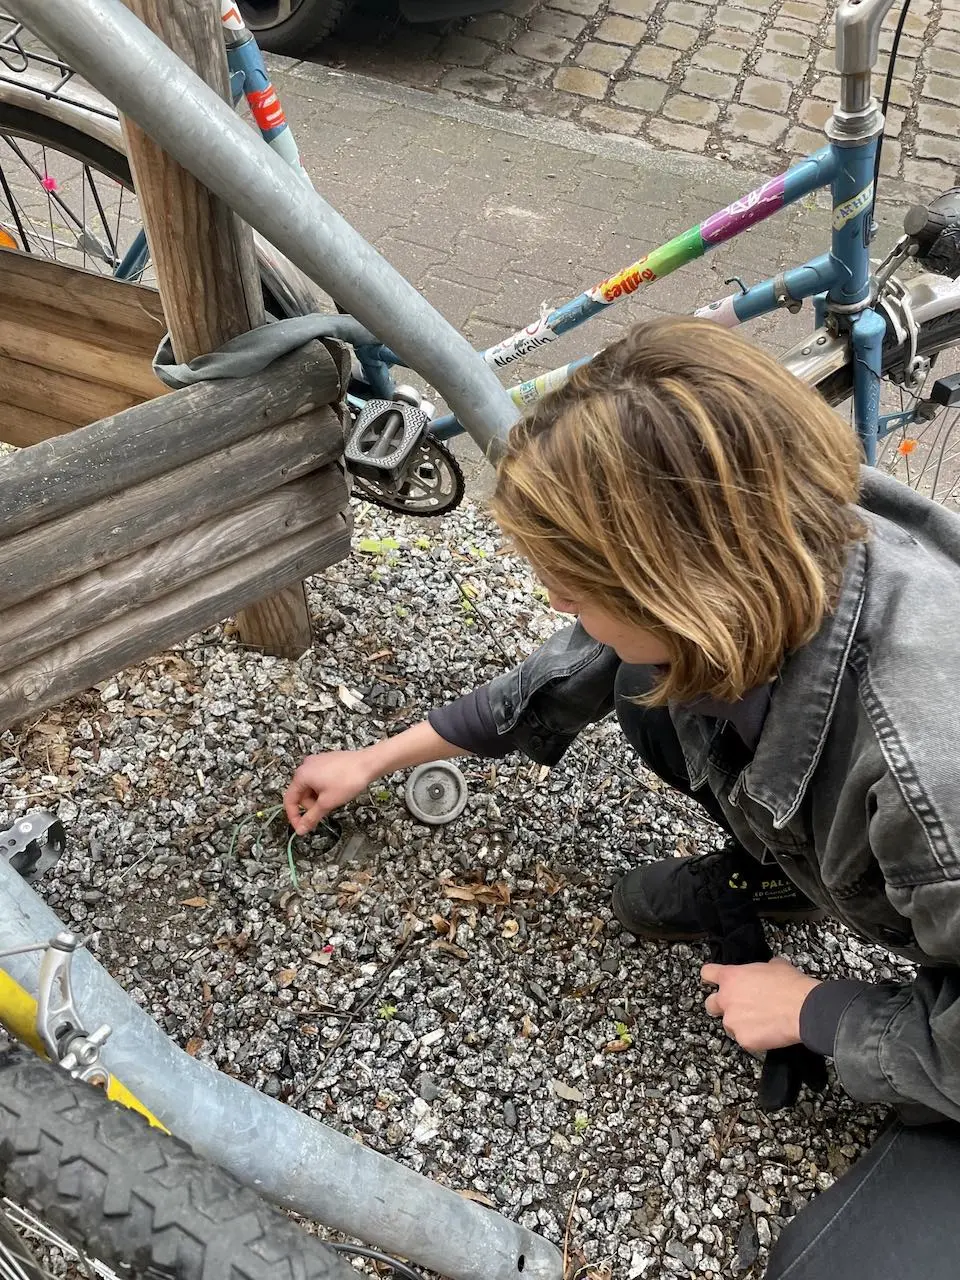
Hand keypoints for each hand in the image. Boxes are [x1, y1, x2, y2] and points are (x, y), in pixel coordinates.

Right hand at [284, 751, 375, 834]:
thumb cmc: (348, 780)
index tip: (301, 828)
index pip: (289, 800)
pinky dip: (324, 789)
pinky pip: (318, 779)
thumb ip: (311, 818)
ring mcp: (316, 762)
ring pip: (310, 787)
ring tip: (333, 799)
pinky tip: (336, 791)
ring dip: (318, 798)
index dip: (294, 817)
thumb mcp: (327, 803)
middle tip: (324, 811)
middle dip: (311, 806)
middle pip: (300, 794)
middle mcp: (306, 766)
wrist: (368, 763)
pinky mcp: (325, 761)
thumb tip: (301, 830)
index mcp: (301, 775)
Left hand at [701, 957, 820, 1054]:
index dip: (711, 977)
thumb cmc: (791, 986)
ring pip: (729, 1024)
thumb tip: (766, 970)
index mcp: (731, 977)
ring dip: (740, 1023)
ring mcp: (733, 1021)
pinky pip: (744, 1039)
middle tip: (738, 1007)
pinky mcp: (743, 1040)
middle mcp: (726, 999)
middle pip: (710, 1003)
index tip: (713, 981)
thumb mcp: (775, 965)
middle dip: (721, 1006)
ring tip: (760, 1021)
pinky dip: (753, 1037)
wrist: (804, 1010)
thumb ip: (760, 968)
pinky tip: (768, 1031)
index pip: (707, 973)